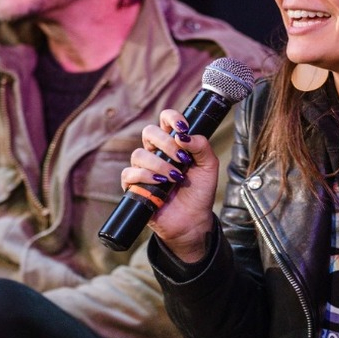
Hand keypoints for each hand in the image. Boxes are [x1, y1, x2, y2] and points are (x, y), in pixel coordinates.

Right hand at [121, 109, 219, 261]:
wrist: (193, 219)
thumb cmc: (200, 191)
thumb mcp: (209, 166)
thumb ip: (202, 146)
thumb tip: (184, 135)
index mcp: (173, 144)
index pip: (165, 120)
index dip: (171, 118)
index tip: (182, 128)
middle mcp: (155, 153)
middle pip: (149, 132)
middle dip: (166, 143)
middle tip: (182, 159)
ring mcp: (143, 169)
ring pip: (139, 154)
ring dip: (158, 164)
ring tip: (175, 177)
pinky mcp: (134, 186)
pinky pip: (130, 174)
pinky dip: (145, 177)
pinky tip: (160, 184)